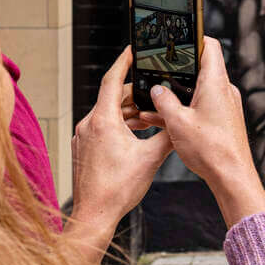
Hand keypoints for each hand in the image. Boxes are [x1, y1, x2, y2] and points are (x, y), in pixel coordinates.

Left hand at [66, 47, 171, 264]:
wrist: (94, 215)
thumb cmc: (118, 189)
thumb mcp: (150, 159)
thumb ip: (167, 137)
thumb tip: (181, 124)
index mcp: (103, 120)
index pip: (113, 80)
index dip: (124, 62)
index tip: (133, 50)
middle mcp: (88, 124)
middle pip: (112, 97)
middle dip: (133, 93)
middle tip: (152, 90)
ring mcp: (83, 137)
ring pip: (107, 114)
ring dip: (127, 112)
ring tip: (147, 115)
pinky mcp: (83, 149)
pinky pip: (101, 127)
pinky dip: (117, 125)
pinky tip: (133, 135)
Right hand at [134, 37, 264, 227]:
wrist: (231, 177)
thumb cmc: (212, 150)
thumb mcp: (177, 121)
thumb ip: (164, 101)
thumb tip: (157, 91)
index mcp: (216, 83)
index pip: (209, 46)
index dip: (194, 37)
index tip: (179, 36)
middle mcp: (224, 90)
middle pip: (199, 69)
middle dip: (176, 73)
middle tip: (157, 74)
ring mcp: (224, 106)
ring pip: (197, 91)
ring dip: (177, 96)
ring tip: (154, 105)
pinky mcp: (222, 120)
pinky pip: (200, 108)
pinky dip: (184, 111)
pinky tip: (164, 121)